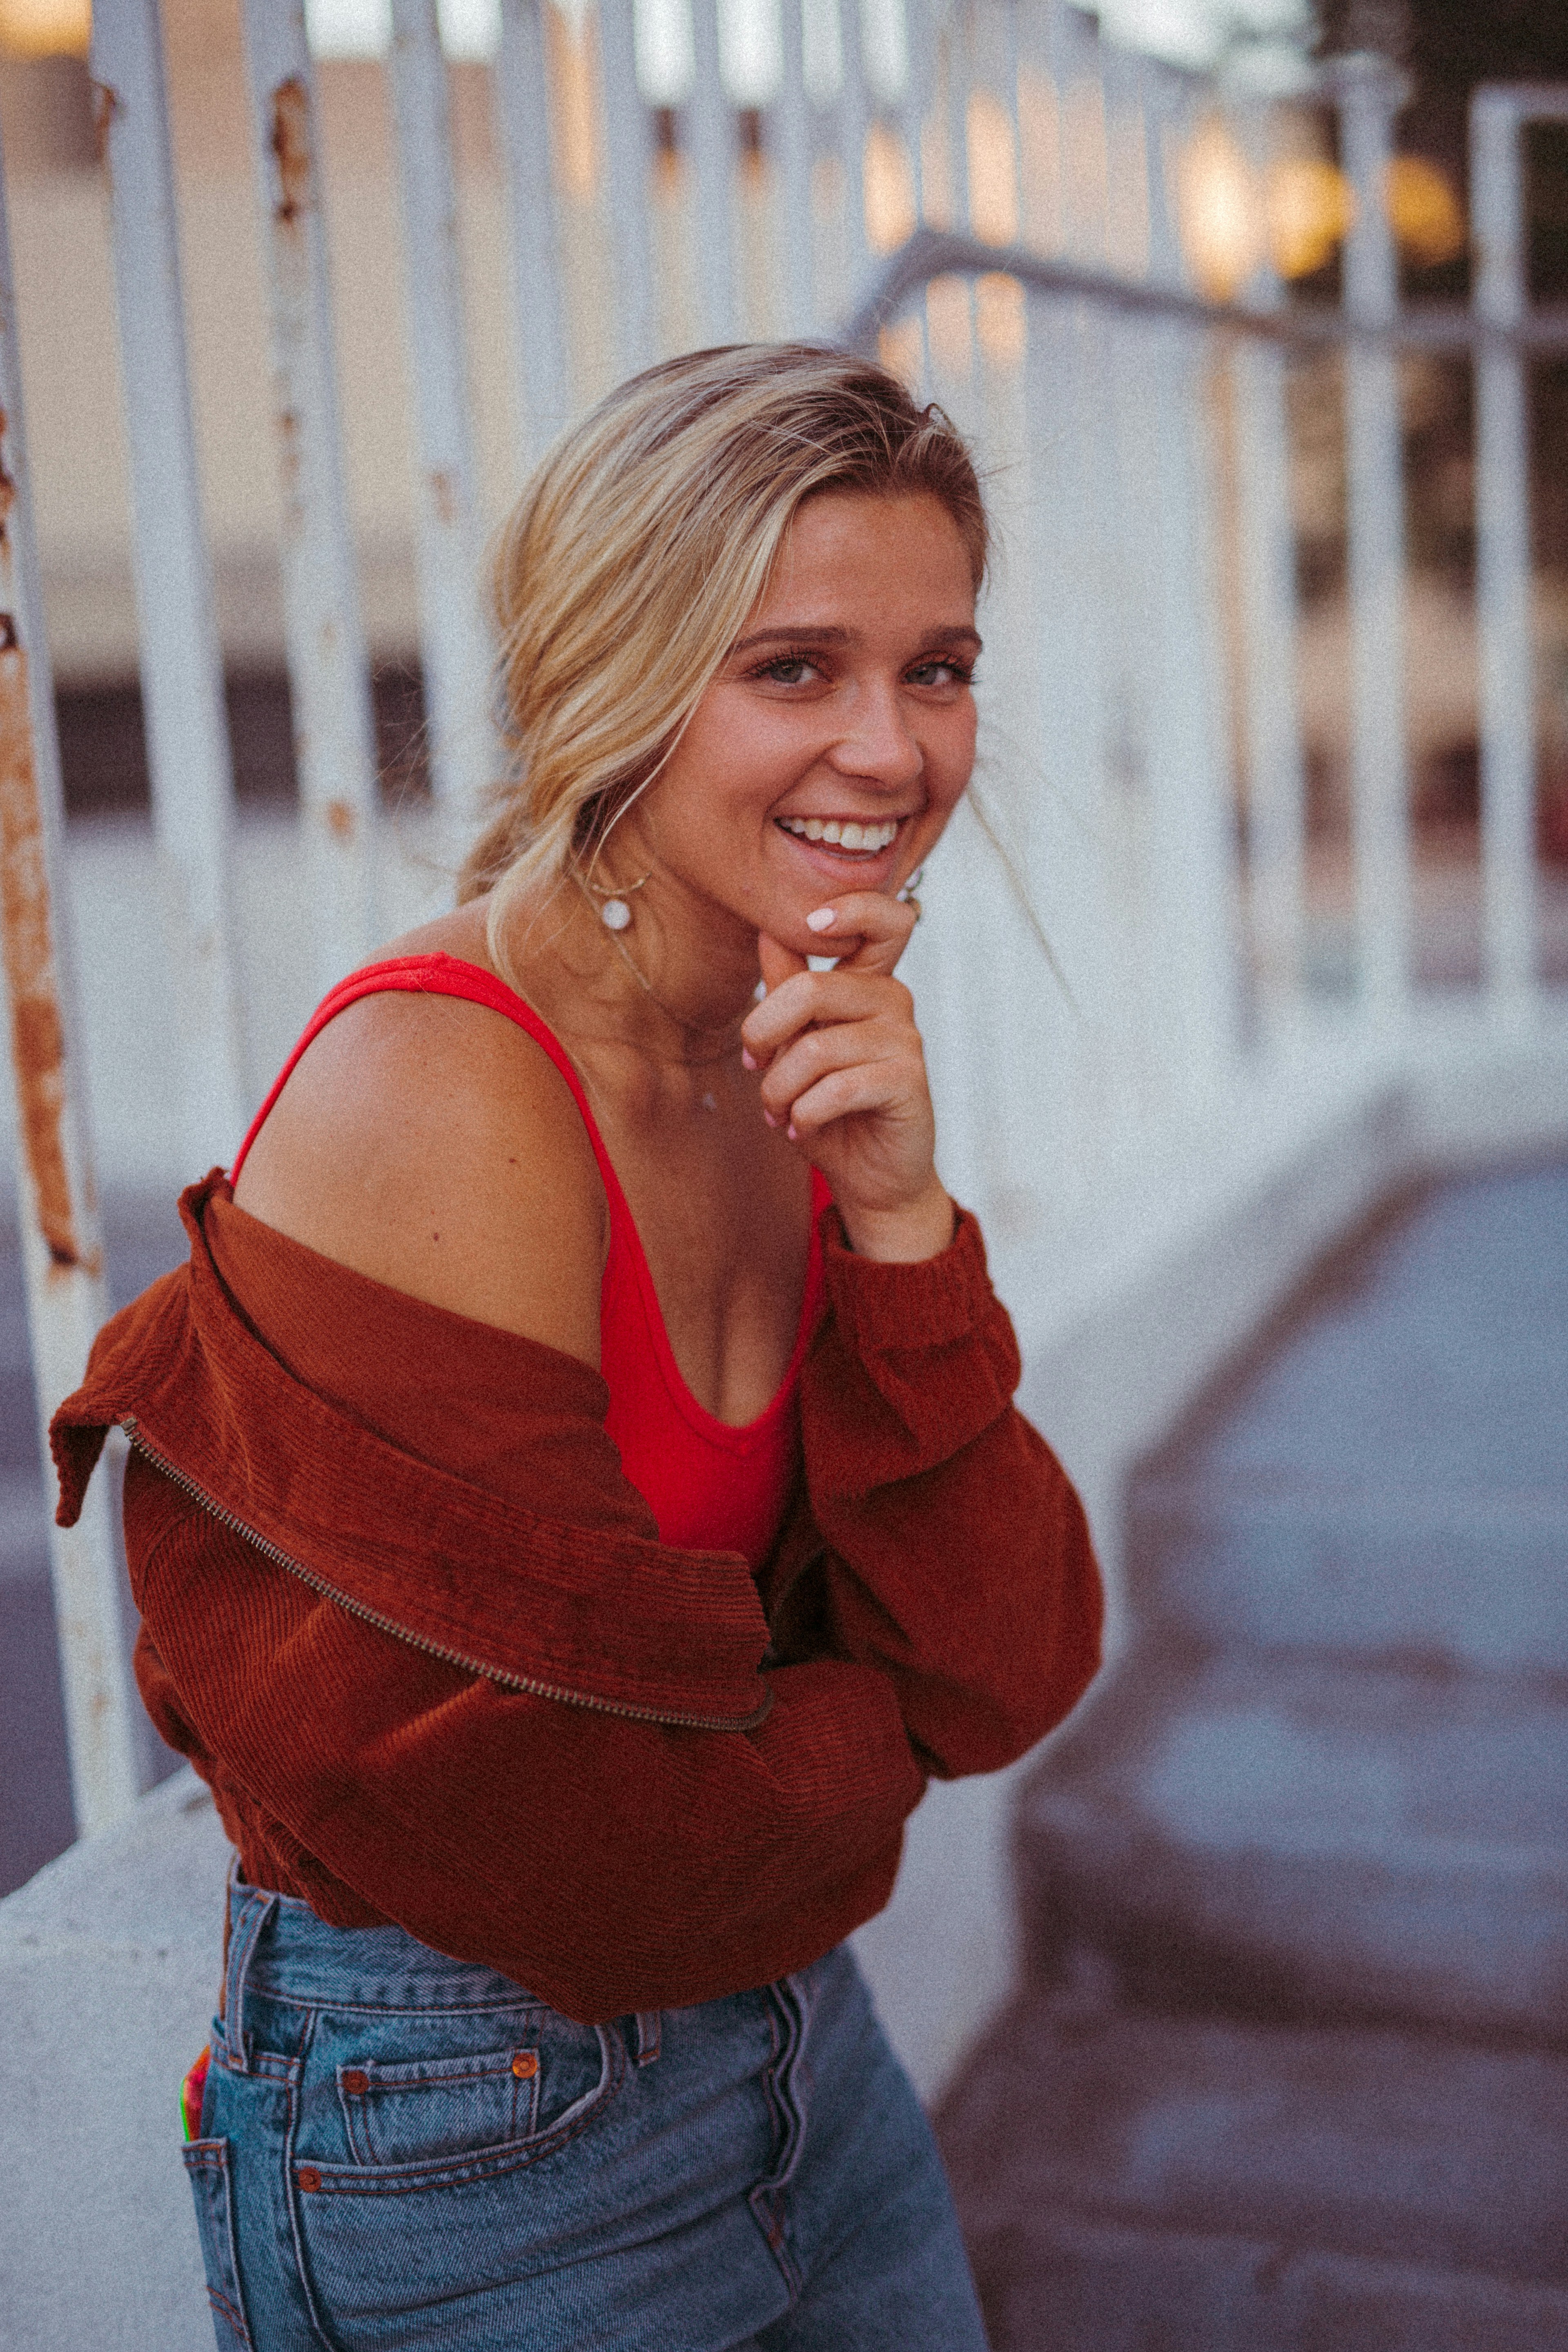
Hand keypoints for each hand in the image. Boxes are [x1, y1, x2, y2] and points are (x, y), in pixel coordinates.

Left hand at [741, 893, 953, 1262]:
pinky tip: (801, 1128)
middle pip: (812, 988)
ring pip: (815, 1049)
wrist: (871, 1176)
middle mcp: (893, 1000)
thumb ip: (788, 989)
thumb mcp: (798, 1045)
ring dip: (779, 1089)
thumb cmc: (830, 1107)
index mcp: (868, 982)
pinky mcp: (909, 1081)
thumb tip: (768, 929)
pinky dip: (805, 1114)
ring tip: (777, 1112)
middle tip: (753, 1065)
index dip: (852, 907)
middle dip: (763, 1032)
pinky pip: (836, 1088)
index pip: (885, 919)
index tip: (813, 925)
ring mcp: (906, 1040)